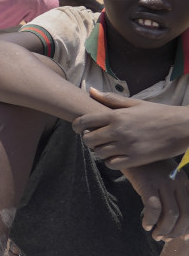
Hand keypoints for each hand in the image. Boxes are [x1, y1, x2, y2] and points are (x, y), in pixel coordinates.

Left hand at [73, 89, 188, 168]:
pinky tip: (116, 157)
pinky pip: (113, 164)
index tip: (78, 128)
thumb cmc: (159, 113)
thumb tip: (91, 91)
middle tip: (95, 139)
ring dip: (99, 151)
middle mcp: (118, 131)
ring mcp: (127, 146)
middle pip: (88, 139)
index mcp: (116, 115)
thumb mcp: (135, 103)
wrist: (183, 127)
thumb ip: (111, 99)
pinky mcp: (137, 159)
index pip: (84, 121)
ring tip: (106, 147)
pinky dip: (110, 162)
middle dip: (88, 139)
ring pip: (99, 153)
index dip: (77, 125)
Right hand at [120, 162, 188, 241]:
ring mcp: (162, 182)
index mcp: (184, 181)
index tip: (181, 238)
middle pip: (184, 215)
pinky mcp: (147, 183)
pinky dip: (151, 220)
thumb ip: (172, 191)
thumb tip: (174, 219)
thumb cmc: (144, 165)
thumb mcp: (164, 175)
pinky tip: (145, 224)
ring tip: (155, 235)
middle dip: (175, 232)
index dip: (188, 228)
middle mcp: (177, 181)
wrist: (126, 148)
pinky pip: (153, 208)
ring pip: (171, 214)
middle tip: (164, 238)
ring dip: (164, 230)